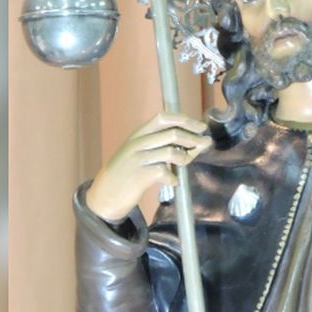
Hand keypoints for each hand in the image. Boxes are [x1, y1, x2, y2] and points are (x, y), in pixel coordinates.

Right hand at [84, 110, 211, 221]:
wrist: (106, 194)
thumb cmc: (129, 173)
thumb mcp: (142, 154)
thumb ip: (165, 146)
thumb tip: (197, 143)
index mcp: (139, 134)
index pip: (164, 117)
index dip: (185, 120)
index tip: (201, 127)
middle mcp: (138, 143)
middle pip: (172, 134)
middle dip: (193, 138)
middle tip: (206, 144)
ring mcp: (138, 159)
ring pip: (171, 152)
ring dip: (185, 158)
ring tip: (185, 165)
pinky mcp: (139, 176)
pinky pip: (165, 173)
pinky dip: (174, 178)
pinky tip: (173, 182)